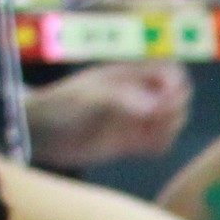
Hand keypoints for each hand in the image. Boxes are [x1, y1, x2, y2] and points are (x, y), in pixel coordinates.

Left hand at [26, 63, 192, 166]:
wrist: (41, 133)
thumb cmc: (60, 106)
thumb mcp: (89, 97)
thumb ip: (123, 99)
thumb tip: (157, 106)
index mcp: (129, 75)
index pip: (169, 70)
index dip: (176, 83)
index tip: (166, 101)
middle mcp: (138, 94)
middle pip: (178, 97)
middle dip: (175, 110)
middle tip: (156, 122)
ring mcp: (137, 117)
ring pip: (173, 121)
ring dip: (169, 130)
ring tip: (148, 137)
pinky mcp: (133, 141)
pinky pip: (160, 142)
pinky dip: (160, 146)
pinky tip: (143, 149)